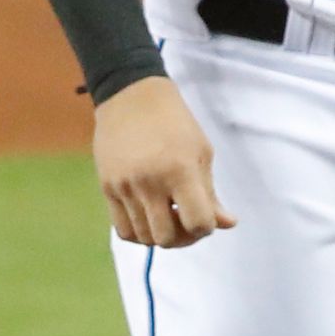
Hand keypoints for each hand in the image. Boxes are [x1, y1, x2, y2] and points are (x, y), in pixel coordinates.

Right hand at [93, 76, 232, 248]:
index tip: (205, 216)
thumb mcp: (202, 153)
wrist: (131, 97)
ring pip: (144, 238)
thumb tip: (227, 224)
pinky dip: (139, 233)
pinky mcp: (107, 188)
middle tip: (185, 219)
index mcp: (180, 171)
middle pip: (167, 238)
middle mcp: (150, 183)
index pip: (198, 223)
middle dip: (183, 237)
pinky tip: (148, 218)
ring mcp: (125, 188)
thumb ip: (211, 193)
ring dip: (160, 235)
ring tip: (167, 216)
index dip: (206, 228)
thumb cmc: (175, 123)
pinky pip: (122, 230)